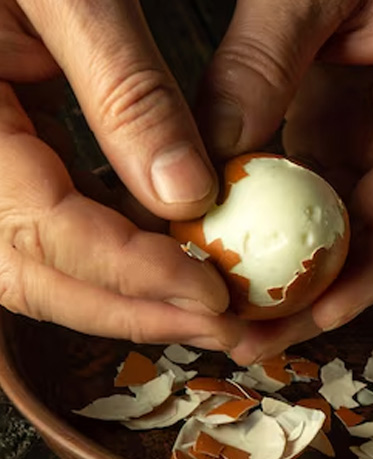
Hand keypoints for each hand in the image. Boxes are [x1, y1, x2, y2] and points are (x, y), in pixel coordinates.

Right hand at [0, 0, 241, 349]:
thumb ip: (126, 93)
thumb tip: (188, 196)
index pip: (42, 229)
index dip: (131, 273)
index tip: (212, 294)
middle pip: (29, 272)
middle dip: (130, 309)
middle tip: (218, 326)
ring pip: (33, 262)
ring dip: (123, 293)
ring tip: (204, 306)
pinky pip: (44, 222)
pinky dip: (109, 249)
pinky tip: (168, 254)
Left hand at [197, 0, 372, 363]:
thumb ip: (257, 64)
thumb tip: (207, 169)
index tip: (321, 312)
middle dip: (334, 291)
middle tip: (263, 338)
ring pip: (365, 224)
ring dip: (310, 276)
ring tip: (247, 321)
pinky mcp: (365, 130)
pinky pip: (333, 199)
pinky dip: (291, 235)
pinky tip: (247, 266)